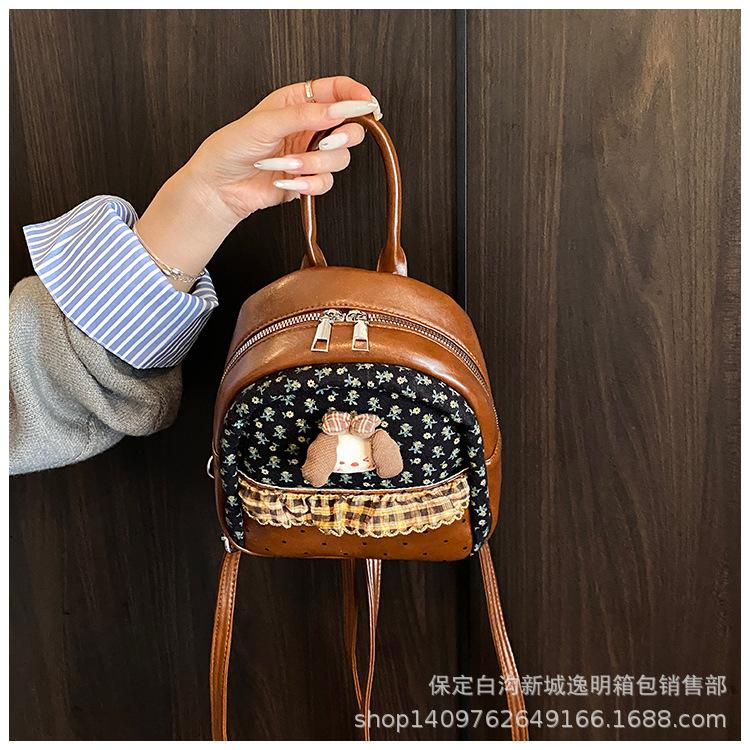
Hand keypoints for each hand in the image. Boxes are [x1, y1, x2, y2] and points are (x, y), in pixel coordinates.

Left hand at [134, 76, 380, 290]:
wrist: (219, 186)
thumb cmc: (232, 147)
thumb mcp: (266, 123)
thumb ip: (305, 115)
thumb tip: (338, 109)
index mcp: (298, 102)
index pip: (337, 90)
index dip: (355, 95)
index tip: (367, 104)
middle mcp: (308, 127)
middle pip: (349, 128)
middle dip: (342, 137)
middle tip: (327, 142)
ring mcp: (309, 154)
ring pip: (339, 159)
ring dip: (315, 165)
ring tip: (289, 165)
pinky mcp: (307, 180)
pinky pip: (325, 183)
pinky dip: (308, 184)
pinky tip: (287, 182)